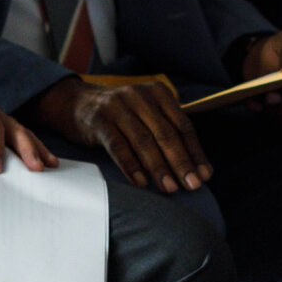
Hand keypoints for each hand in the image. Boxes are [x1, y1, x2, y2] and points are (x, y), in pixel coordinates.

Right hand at [29, 76, 211, 191]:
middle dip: (181, 162)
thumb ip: (167, 133)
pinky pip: (118, 145)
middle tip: (192, 185)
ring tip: (170, 188)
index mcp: (158, 93)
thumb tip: (196, 168)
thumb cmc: (120, 115)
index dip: (195, 152)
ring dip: (159, 167)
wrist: (77, 103)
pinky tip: (141, 182)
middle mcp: (139, 96)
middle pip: (166, 133)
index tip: (205, 175)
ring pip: (143, 140)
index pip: (182, 125)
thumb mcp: (146, 114)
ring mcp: (118, 106)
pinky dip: (131, 165)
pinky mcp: (99, 120)